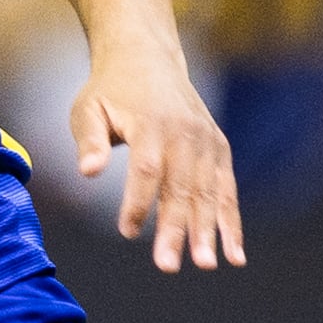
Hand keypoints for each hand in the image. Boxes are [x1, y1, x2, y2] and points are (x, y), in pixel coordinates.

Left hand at [71, 41, 246, 273]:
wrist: (147, 56)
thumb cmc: (110, 90)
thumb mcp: (88, 108)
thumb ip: (88, 140)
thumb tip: (88, 172)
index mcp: (152, 123)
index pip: (146, 169)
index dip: (138, 202)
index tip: (127, 232)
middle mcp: (185, 133)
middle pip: (181, 187)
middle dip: (175, 229)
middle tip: (167, 265)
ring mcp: (207, 141)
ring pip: (208, 192)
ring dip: (208, 231)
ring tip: (206, 264)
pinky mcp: (219, 148)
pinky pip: (226, 189)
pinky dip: (231, 221)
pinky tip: (234, 254)